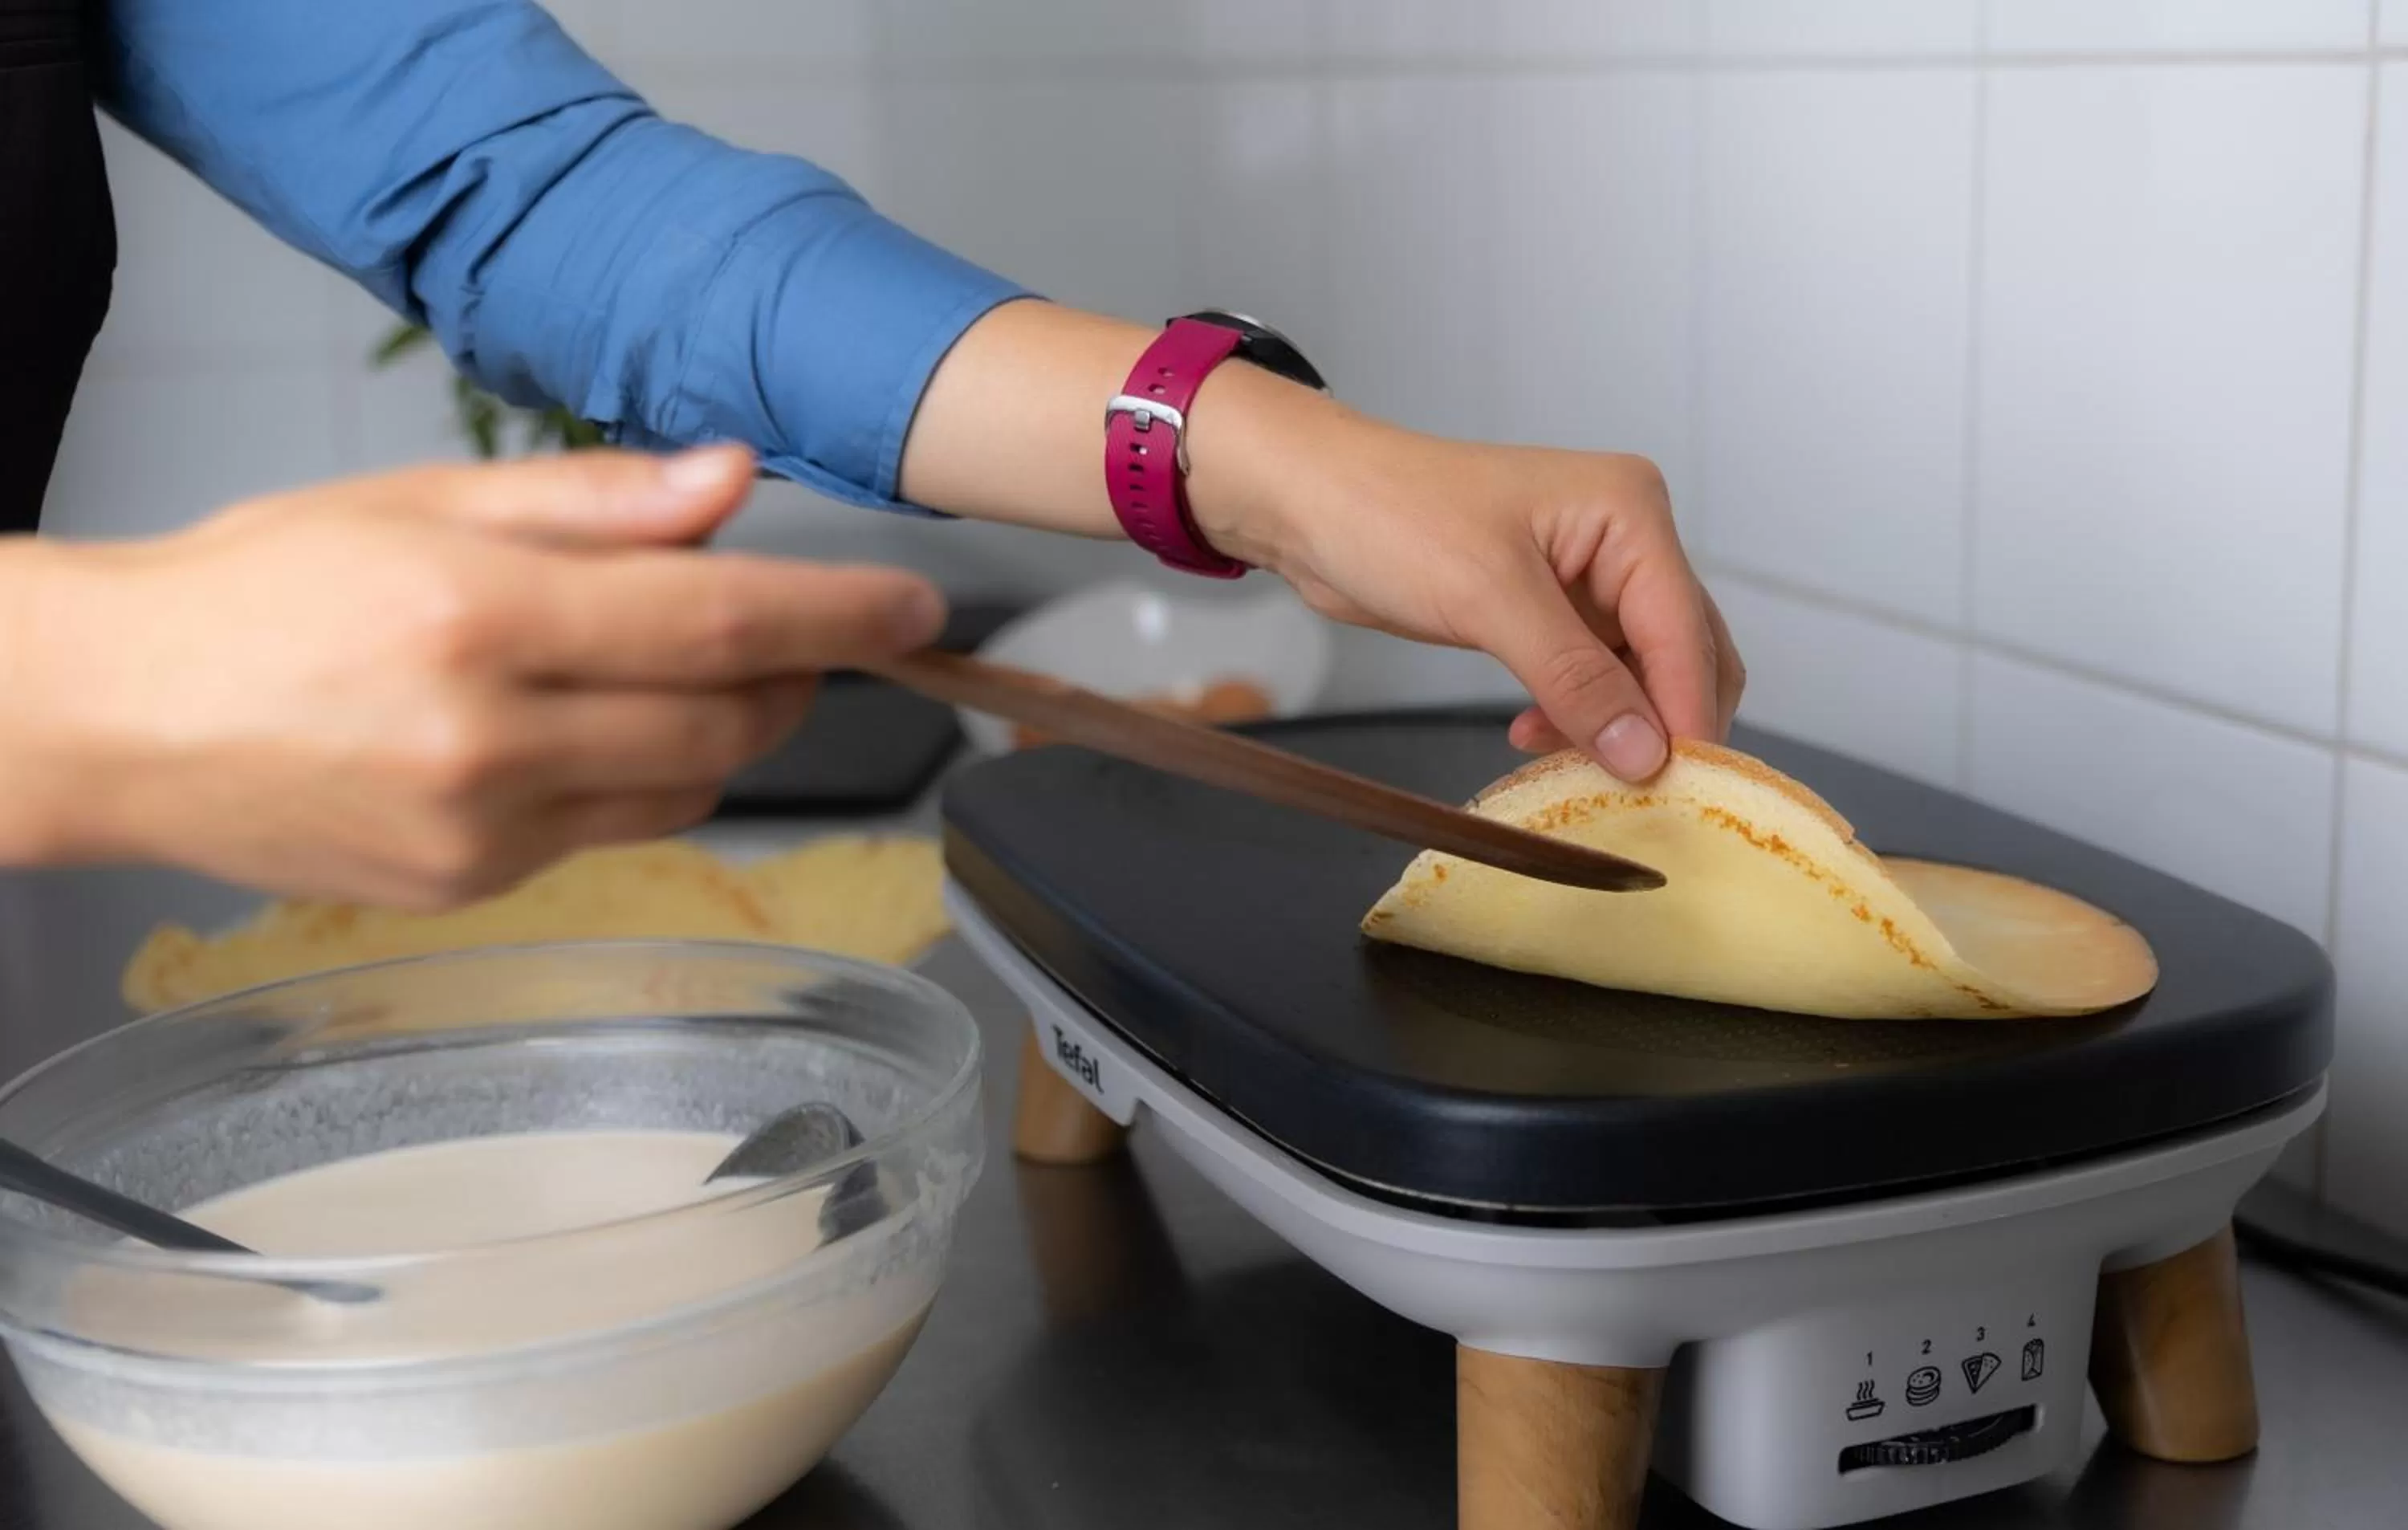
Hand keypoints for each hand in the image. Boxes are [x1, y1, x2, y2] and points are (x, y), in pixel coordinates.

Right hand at [0, 446, 943, 905]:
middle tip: (806, 631)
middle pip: (729, 719)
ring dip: (727, 727)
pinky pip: (614, 831)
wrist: (122, 718)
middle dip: (799, 675)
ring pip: (688, 784)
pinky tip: (579, 729)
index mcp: (481, 618)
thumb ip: (592, 502)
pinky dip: (638, 775)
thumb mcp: (420, 502)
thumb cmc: (262, 590)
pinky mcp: (470, 889)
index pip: (721, 623)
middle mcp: (490, 739)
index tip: (915, 607)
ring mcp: (482, 832)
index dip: (839, 615)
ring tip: (674, 667)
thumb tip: (731, 484)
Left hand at [896, 303, 1737, 779]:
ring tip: (1569, 782)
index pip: (1693, 634)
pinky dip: (1562, 719)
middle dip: (1654, 728)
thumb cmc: (1366, 506)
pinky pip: (1569, 675)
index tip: (1677, 797)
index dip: (1690, 721)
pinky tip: (1529, 750)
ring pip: (1623, 673)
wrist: (1269, 484)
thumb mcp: (1482, 598)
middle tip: (1623, 805)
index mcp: (1621, 508)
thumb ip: (1573, 678)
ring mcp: (1560, 562)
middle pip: (1675, 655)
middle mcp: (1604, 527)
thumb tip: (1649, 749)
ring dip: (1604, 731)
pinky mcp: (1513, 594)